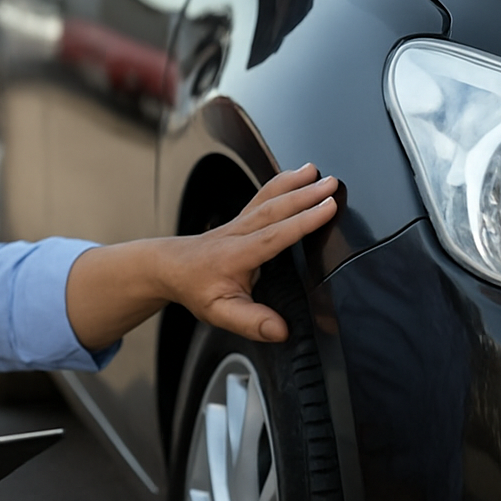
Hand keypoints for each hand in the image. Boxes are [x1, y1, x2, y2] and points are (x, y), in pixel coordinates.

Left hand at [64, 163, 338, 348]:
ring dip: (293, 183)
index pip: (276, 235)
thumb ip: (251, 322)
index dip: (304, 221)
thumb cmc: (194, 288)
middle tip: (332, 184)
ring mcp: (239, 222)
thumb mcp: (219, 313)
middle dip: (305, 195)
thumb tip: (281, 330)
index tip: (328, 208)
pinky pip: (263, 196)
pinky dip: (281, 183)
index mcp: (238, 254)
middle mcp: (239, 233)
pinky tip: (296, 175)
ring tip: (315, 170)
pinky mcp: (241, 218)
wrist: (167, 267)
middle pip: (275, 209)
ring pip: (268, 197)